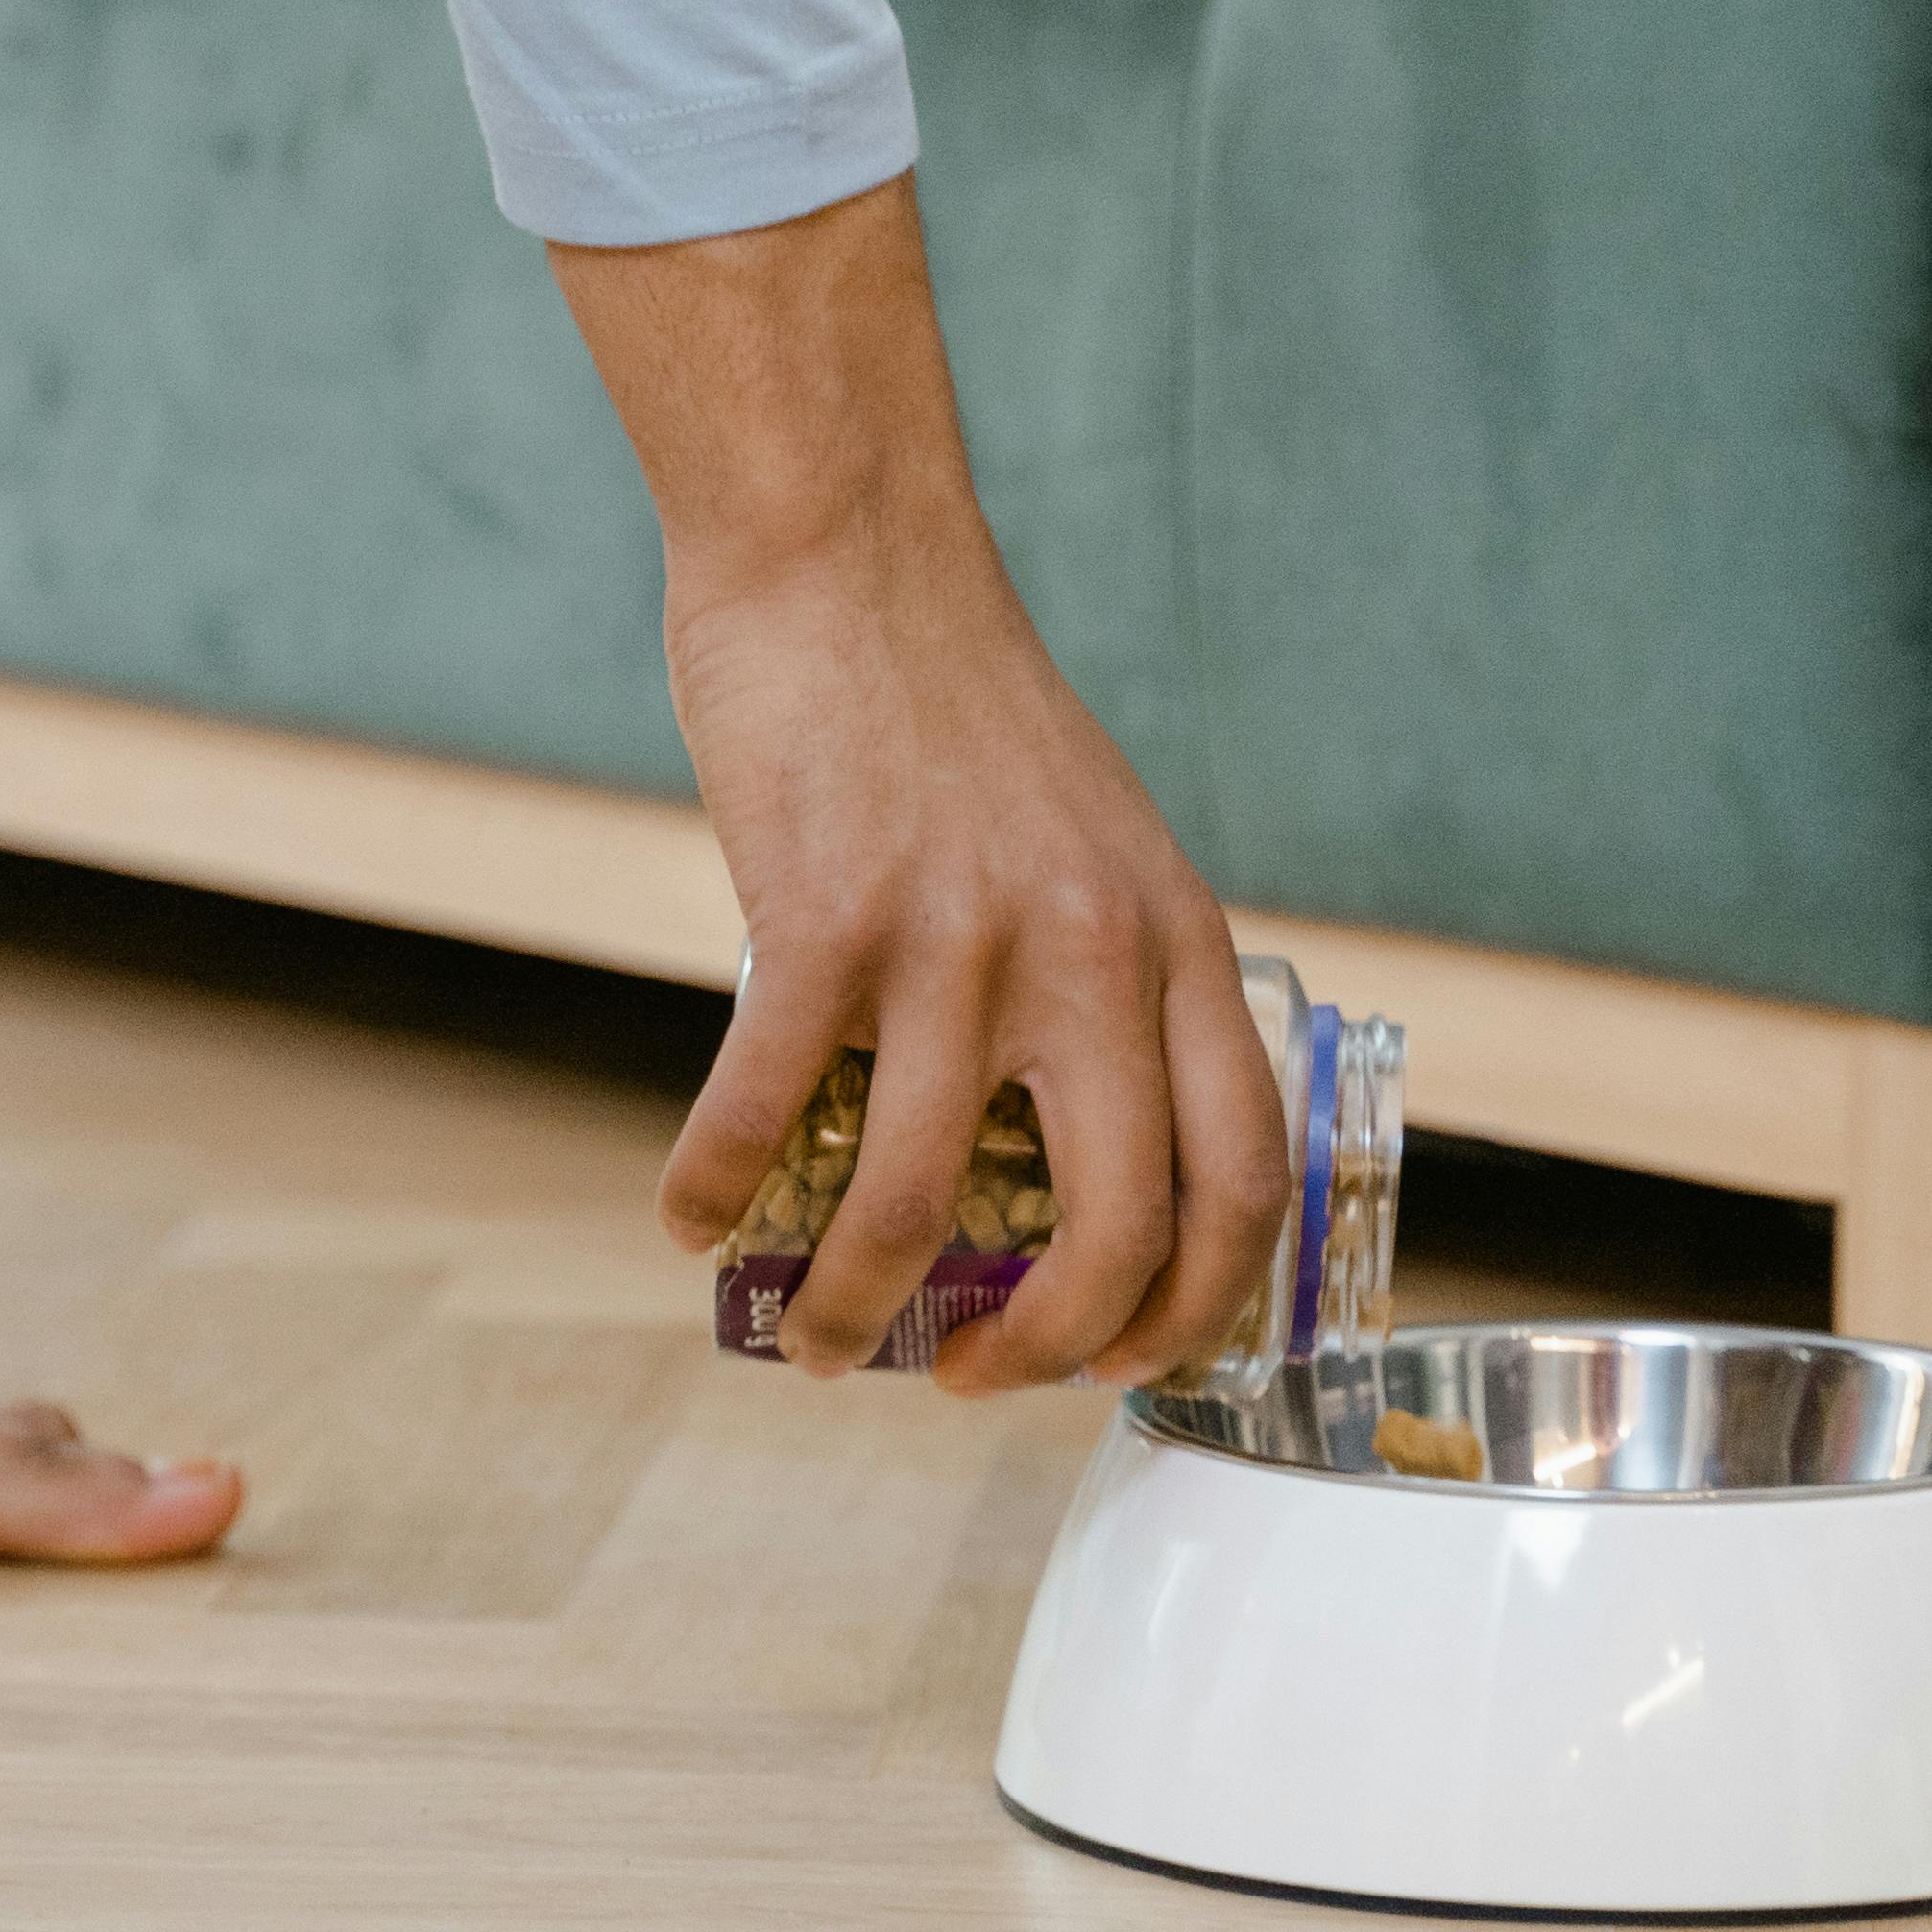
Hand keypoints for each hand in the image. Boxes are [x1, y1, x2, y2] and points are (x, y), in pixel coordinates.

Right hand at [549, 179, 1287, 1393]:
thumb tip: (1051, 1160)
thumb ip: (1104, 984)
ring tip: (814, 1337)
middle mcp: (1092, 952)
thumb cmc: (953, 708)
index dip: (1192, 1307)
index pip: (1243, 1178)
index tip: (1119, 1360)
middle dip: (1046, 1349)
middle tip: (976, 1379)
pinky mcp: (827, 916)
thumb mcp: (1097, 845)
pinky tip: (689, 1217)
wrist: (849, 553)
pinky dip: (716, 1188)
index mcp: (1175, 941)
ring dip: (855, 1303)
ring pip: (923, 1198)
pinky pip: (768, 1106)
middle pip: (1114, 1225)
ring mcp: (961, 938)